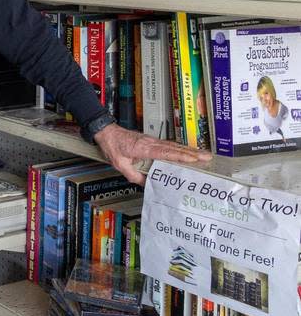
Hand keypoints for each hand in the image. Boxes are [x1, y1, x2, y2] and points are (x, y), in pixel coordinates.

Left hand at [94, 124, 211, 184]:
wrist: (105, 131)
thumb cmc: (111, 145)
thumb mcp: (119, 164)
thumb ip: (133, 175)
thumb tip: (146, 184)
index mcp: (144, 148)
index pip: (166, 152)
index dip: (181, 156)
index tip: (195, 159)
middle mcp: (151, 143)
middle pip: (175, 148)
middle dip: (193, 153)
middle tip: (208, 157)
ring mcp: (152, 140)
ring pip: (174, 145)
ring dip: (189, 150)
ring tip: (203, 155)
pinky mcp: (151, 140)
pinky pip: (168, 145)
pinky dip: (180, 148)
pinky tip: (187, 152)